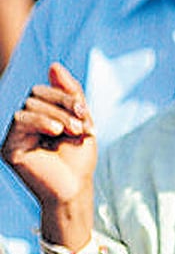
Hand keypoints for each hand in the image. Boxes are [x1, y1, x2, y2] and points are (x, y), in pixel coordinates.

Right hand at [1, 63, 95, 246]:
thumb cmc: (79, 158)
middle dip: (63, 105)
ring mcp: (16, 134)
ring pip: (29, 105)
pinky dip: (40, 121)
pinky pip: (20, 121)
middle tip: (81, 125)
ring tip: (73, 131)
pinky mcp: (10, 147)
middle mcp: (25, 121)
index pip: (45, 90)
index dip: (67, 96)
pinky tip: (56, 131)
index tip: (85, 113)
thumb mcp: (82, 121)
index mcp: (41, 114)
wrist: (75, 188)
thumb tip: (54, 65)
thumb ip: (70, 93)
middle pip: (37, 94)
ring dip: (57, 115)